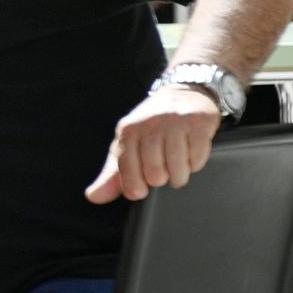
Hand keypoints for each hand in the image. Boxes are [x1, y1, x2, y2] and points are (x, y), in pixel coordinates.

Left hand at [85, 86, 222, 203]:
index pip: (127, 171)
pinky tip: (190, 153)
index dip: (135, 187)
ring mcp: (174, 123)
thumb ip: (111, 174)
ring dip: (179, 175)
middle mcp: (149, 125)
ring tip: (177, 165)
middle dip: (161, 180)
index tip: (140, 189)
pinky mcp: (198, 124)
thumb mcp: (128, 146)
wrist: (183, 95)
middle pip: (155, 174)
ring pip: (178, 170)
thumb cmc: (152, 126)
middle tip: (163, 170)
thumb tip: (94, 197)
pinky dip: (195, 163)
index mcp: (128, 131)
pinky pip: (197, 159)